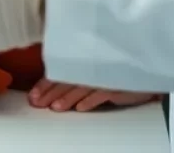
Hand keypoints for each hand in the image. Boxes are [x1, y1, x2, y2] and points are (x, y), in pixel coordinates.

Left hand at [29, 79, 159, 111]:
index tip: (33, 94)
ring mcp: (102, 76)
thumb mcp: (91, 70)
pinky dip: (90, 101)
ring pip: (80, 87)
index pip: (58, 73)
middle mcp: (89, 68)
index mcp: (80, 63)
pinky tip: (80, 109)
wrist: (140, 69)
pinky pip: (101, 93)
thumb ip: (73, 75)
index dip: (44, 84)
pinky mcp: (115, 85)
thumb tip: (51, 85)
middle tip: (37, 103)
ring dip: (67, 98)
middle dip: (50, 93)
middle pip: (66, 81)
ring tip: (55, 108)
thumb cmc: (112, 71)